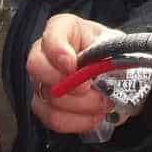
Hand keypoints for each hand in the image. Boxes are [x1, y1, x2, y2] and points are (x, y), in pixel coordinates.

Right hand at [27, 13, 114, 133]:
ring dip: (79, 106)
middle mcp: (44, 53)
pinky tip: (94, 116)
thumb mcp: (115, 46)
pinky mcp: (44, 105)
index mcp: (63, 30)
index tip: (72, 64)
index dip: (58, 50)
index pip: (51, 35)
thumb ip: (112, 53)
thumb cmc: (109, 53)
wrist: (111, 72)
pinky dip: (77, 121)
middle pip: (37, 66)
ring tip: (103, 104)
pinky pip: (53, 118)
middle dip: (65, 82)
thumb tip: (111, 70)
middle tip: (89, 88)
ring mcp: (41, 80)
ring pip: (47, 97)